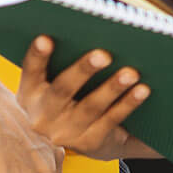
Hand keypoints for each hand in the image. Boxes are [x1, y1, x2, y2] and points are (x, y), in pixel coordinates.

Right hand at [16, 35, 149, 158]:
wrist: (73, 140)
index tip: (46, 38)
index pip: (31, 71)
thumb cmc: (66, 96)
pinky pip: (111, 121)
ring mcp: (65, 133)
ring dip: (112, 88)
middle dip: (83, 71)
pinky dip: (127, 104)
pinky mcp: (89, 143)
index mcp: (30, 93)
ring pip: (90, 107)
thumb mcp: (53, 82)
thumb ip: (61, 61)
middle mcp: (43, 116)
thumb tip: (91, 29)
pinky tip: (142, 90)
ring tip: (131, 72)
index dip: (37, 55)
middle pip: (63, 90)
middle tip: (104, 54)